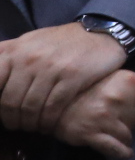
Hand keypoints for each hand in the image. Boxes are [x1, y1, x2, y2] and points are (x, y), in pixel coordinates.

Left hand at [0, 22, 130, 134]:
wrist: (100, 33)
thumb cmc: (59, 42)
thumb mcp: (27, 43)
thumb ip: (7, 58)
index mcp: (13, 50)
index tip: (2, 113)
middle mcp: (28, 58)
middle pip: (10, 102)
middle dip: (13, 120)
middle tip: (19, 125)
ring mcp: (51, 67)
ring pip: (30, 108)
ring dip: (31, 123)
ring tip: (34, 126)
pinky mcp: (73, 77)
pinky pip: (53, 107)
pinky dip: (49, 121)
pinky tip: (49, 124)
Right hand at [54, 69, 134, 158]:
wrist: (50, 96)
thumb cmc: (87, 89)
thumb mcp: (116, 85)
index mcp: (129, 81)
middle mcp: (119, 97)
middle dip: (129, 122)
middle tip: (109, 114)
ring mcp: (104, 115)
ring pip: (128, 137)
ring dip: (120, 136)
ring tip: (103, 125)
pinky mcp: (90, 132)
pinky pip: (117, 149)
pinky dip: (122, 152)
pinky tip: (121, 151)